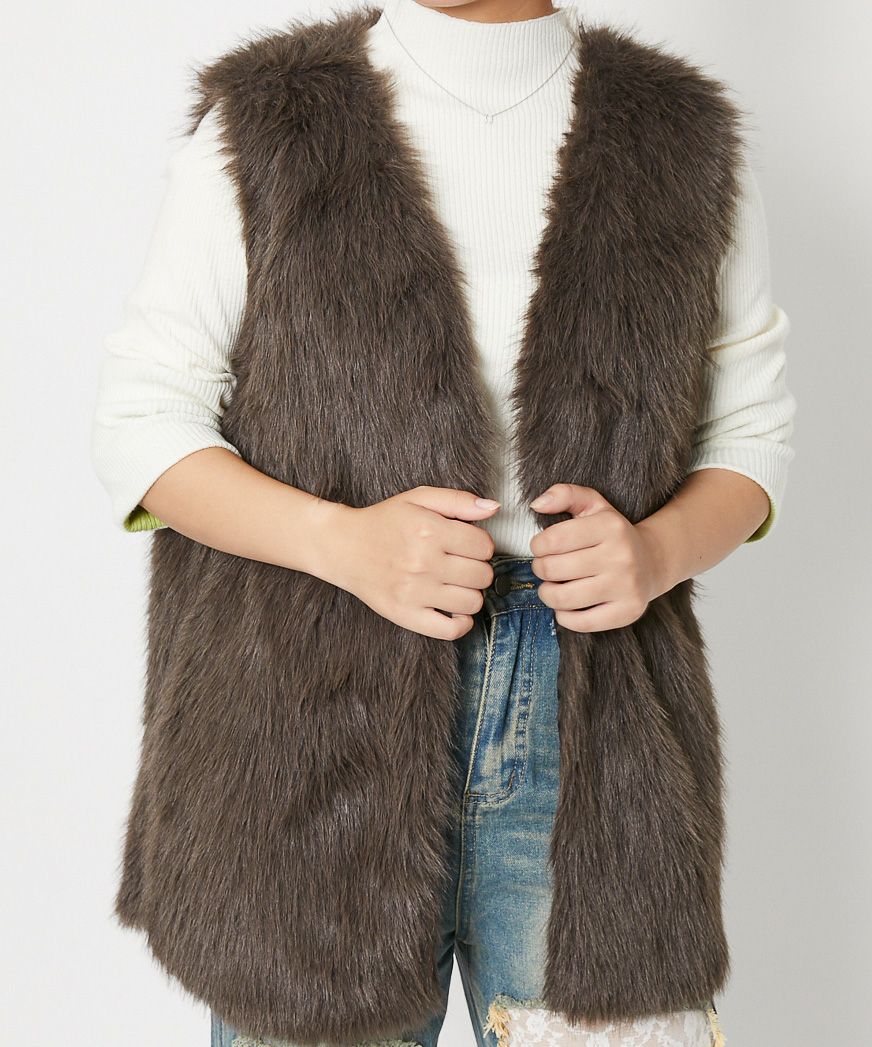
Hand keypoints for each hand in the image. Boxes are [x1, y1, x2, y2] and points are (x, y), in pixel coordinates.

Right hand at [316, 485, 498, 639]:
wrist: (342, 546)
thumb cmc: (384, 521)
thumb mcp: (419, 498)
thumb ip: (458, 500)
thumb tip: (494, 508)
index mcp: (429, 531)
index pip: (484, 547)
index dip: (481, 545)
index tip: (467, 545)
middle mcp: (423, 562)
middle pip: (482, 575)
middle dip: (477, 568)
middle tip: (460, 564)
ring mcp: (415, 592)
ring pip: (472, 602)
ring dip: (470, 593)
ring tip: (454, 584)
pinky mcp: (405, 615)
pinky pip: (450, 630)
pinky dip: (461, 623)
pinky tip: (454, 609)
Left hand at [528, 483, 666, 632]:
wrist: (652, 561)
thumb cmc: (613, 534)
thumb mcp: (593, 505)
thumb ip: (564, 494)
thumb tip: (536, 504)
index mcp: (610, 526)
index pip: (553, 540)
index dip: (537, 546)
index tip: (541, 547)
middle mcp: (621, 556)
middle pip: (553, 569)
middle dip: (540, 568)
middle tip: (545, 567)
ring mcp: (626, 586)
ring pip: (562, 598)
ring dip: (547, 593)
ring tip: (552, 586)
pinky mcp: (627, 612)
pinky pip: (579, 623)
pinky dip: (564, 615)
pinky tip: (567, 604)